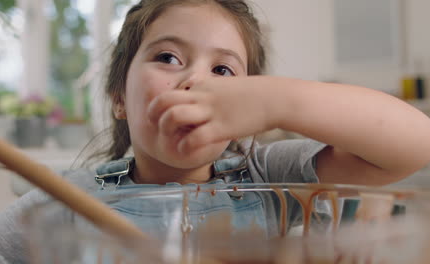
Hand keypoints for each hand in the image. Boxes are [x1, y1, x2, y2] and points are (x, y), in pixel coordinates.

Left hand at [148, 77, 274, 155]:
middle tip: (157, 128)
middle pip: (163, 101)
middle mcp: (202, 97)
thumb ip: (211, 95)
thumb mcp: (227, 88)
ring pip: (173, 116)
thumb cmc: (255, 96)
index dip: (160, 108)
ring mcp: (211, 111)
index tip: (161, 120)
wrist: (276, 98)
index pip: (170, 93)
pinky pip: (194, 137)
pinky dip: (185, 147)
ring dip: (167, 130)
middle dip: (154, 116)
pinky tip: (188, 151)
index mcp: (202, 87)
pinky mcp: (222, 127)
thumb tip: (203, 104)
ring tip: (173, 140)